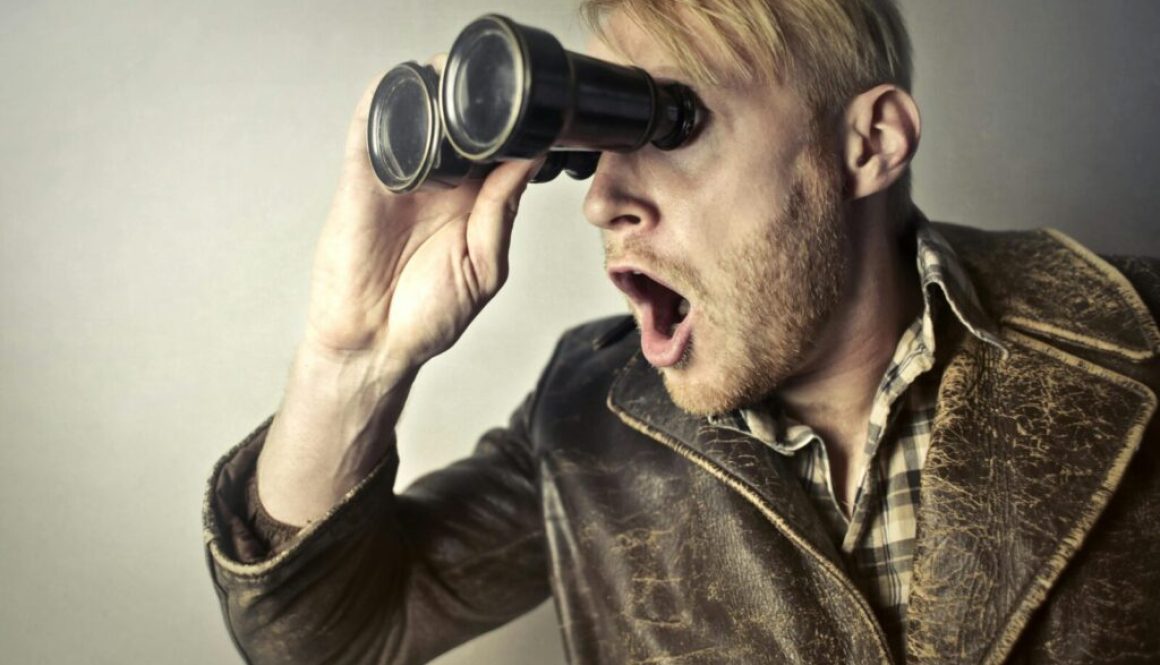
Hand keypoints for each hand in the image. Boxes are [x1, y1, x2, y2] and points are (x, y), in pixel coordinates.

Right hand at [257, 63, 541, 525]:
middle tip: (497, 83)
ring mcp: (400, 177)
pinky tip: (406, 91)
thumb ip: (502, 209)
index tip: (538, 104)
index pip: (497, 146)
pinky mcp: (362, 181)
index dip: (515, 122)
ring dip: (432, 90)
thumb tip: (530, 157)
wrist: (376, 344)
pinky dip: (384, 103)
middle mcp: (439, 182)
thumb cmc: (430, 315)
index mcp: (474, 200)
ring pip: (417, 115)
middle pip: (459, 121)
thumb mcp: (485, 265)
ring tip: (454, 78)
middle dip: (475, 96)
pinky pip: (370, 130)